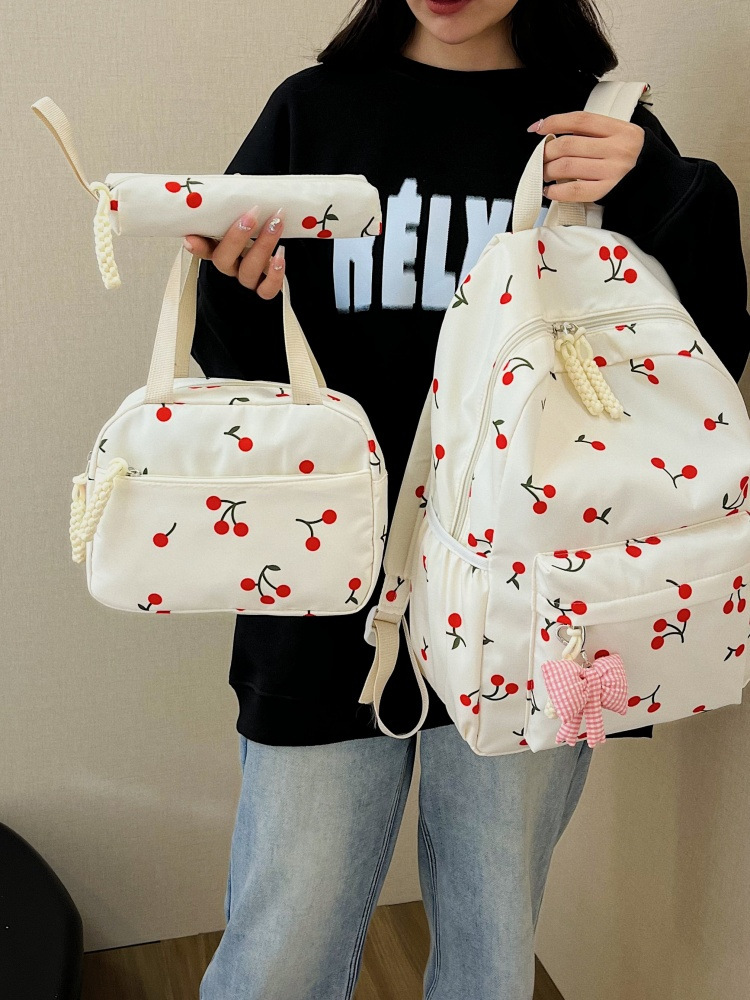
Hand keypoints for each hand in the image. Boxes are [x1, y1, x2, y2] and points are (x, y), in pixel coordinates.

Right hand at [183, 208, 284, 298]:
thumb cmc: (257, 227)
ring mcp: (246, 279)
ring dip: (263, 246)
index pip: (202, 248)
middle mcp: (230, 266)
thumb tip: (238, 179)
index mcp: (218, 247)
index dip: (196, 246)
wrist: (277, 246)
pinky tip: (280, 256)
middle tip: (251, 214)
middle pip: (223, 260)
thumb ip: (236, 201)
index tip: (190, 237)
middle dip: (236, 236)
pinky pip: (266, 290)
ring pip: (248, 271)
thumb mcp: (244, 213)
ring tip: (276, 222)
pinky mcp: (265, 288)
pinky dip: (274, 275)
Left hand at [528, 112, 644, 202]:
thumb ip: (592, 131)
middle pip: (568, 145)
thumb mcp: (619, 133)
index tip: (538, 128)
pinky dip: (557, 191)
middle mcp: (616, 148)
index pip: (580, 120)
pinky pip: (575, 190)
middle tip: (541, 157)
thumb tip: (554, 131)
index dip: (554, 122)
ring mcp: (612, 170)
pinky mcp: (607, 190)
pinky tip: (550, 191)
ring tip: (544, 173)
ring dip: (548, 171)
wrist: (653, 178)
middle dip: (546, 152)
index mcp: (618, 129)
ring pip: (567, 167)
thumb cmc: (631, 156)